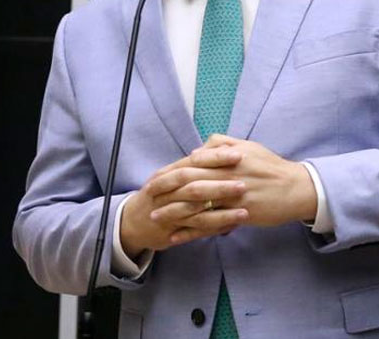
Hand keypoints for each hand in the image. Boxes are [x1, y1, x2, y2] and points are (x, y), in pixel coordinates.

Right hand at [120, 146, 249, 258]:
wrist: (133, 222)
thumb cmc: (159, 194)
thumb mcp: (170, 175)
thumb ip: (194, 164)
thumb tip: (223, 146)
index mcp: (168, 173)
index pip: (194, 161)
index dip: (215, 157)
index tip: (238, 155)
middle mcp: (167, 192)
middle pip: (194, 186)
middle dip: (220, 184)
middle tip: (244, 183)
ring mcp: (169, 213)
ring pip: (196, 212)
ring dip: (221, 212)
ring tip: (244, 211)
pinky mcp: (173, 232)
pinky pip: (196, 231)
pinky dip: (215, 229)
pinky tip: (233, 227)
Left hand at [147, 135, 317, 228]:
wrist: (296, 188)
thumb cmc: (271, 167)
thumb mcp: (248, 146)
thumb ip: (222, 144)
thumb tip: (198, 149)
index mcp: (227, 158)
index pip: (191, 163)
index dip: (170, 170)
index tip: (154, 178)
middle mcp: (227, 176)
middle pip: (188, 182)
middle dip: (165, 190)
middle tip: (147, 196)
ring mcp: (232, 196)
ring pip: (196, 205)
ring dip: (173, 211)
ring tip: (156, 217)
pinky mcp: (239, 214)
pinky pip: (211, 224)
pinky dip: (191, 231)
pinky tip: (177, 236)